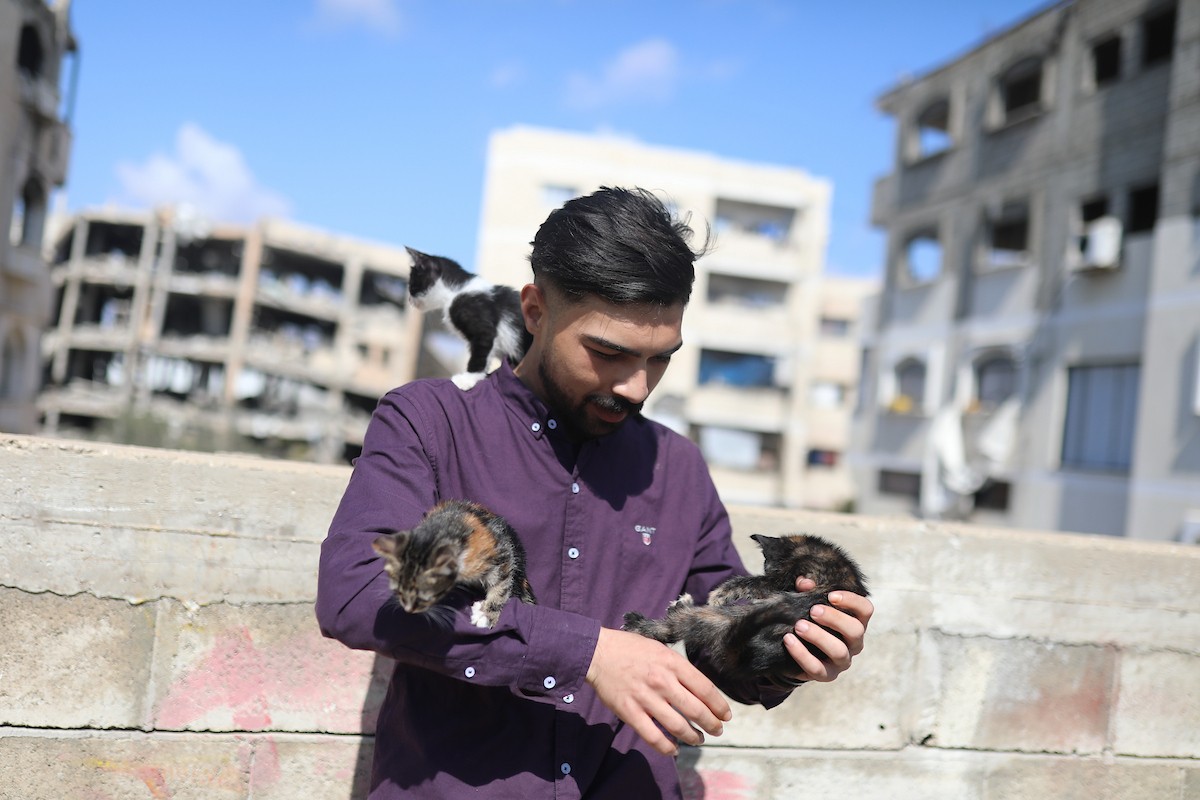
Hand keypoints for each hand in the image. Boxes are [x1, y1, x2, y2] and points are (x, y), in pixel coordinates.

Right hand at [586, 627, 731, 755]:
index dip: (719, 706)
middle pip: (696, 710)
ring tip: (699, 740)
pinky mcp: (630, 712)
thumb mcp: (661, 649)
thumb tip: (699, 689)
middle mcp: (662, 681)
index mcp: (672, 663)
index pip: (705, 689)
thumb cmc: (631, 649)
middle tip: (717, 731)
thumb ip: (679, 668)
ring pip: (678, 726)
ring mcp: (646, 698)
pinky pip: (653, 736)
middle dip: (711, 724)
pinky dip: (667, 747)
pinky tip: (674, 750)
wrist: (599, 653)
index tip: (726, 715)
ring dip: (693, 737)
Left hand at [783, 577, 872, 682]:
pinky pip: (817, 668)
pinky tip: (788, 640)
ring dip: (819, 637)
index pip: (865, 610)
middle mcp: (854, 643)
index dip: (852, 601)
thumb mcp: (809, 602)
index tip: (831, 595)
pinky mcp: (826, 674)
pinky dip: (802, 654)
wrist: (796, 650)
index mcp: (855, 621)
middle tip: (813, 610)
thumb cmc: (809, 619)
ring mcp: (842, 661)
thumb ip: (808, 590)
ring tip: (799, 626)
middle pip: (856, 630)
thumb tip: (804, 582)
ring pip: (839, 651)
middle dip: (835, 619)